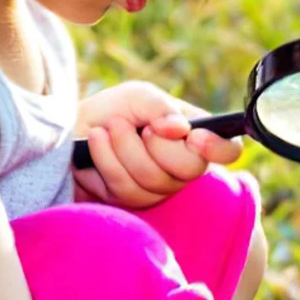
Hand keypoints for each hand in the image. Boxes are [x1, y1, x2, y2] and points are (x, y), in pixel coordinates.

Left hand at [73, 81, 242, 207]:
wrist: (70, 132)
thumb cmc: (111, 111)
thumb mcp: (137, 96)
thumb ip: (160, 107)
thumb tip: (180, 129)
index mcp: (196, 136)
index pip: (229, 150)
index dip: (218, 148)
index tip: (194, 137)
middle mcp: (185, 166)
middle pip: (192, 169)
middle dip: (158, 145)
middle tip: (140, 127)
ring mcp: (161, 188)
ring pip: (154, 180)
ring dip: (124, 148)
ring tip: (107, 129)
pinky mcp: (134, 202)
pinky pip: (127, 189)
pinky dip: (106, 160)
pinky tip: (96, 143)